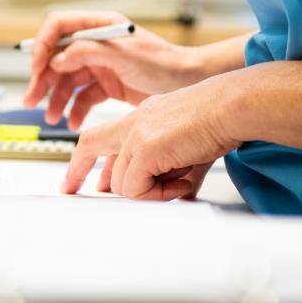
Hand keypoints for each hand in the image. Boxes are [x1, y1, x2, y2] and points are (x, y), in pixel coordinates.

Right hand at [23, 11, 203, 128]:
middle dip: (43, 79)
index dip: (43, 45)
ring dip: (56, 99)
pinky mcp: (108, 86)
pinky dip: (75, 110)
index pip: (59, 27)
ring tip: (52, 117)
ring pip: (67, 81)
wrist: (188, 84)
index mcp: (100, 26)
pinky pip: (83, 98)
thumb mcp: (123, 54)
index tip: (37, 67)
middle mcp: (97, 44)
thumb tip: (58, 58)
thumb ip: (87, 52)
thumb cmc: (164, 63)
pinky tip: (72, 122)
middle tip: (32, 99)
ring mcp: (101, 66)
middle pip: (58, 58)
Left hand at [61, 79, 241, 200]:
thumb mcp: (192, 149)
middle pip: (89, 146)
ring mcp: (136, 135)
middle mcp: (134, 122)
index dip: (88, 157)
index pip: (105, 138)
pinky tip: (183, 184)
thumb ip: (180, 171)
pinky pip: (137, 189)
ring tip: (180, 185)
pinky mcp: (144, 149)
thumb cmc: (222, 120)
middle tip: (69, 191)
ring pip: (121, 183)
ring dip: (151, 193)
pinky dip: (160, 195)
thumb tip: (181, 194)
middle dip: (76, 172)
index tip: (76, 175)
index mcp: (143, 116)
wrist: (232, 107)